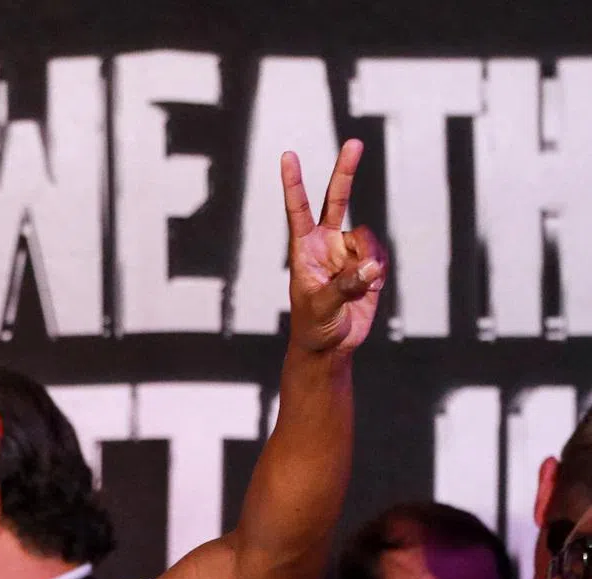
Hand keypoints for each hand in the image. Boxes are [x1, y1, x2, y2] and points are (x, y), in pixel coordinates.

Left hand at [282, 140, 385, 354]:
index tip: (288, 156)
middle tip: (354, 143)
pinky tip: (371, 288)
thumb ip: (344, 286)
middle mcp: (325, 243)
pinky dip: (379, 271)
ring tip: (362, 285)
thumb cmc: (313, 326)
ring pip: (367, 238)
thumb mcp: (321, 307)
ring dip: (369, 259)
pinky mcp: (367, 264)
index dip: (294, 184)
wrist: (330, 345)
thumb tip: (370, 267)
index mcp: (303, 249)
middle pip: (337, 200)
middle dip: (346, 172)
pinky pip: (380, 255)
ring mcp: (347, 252)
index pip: (298, 210)